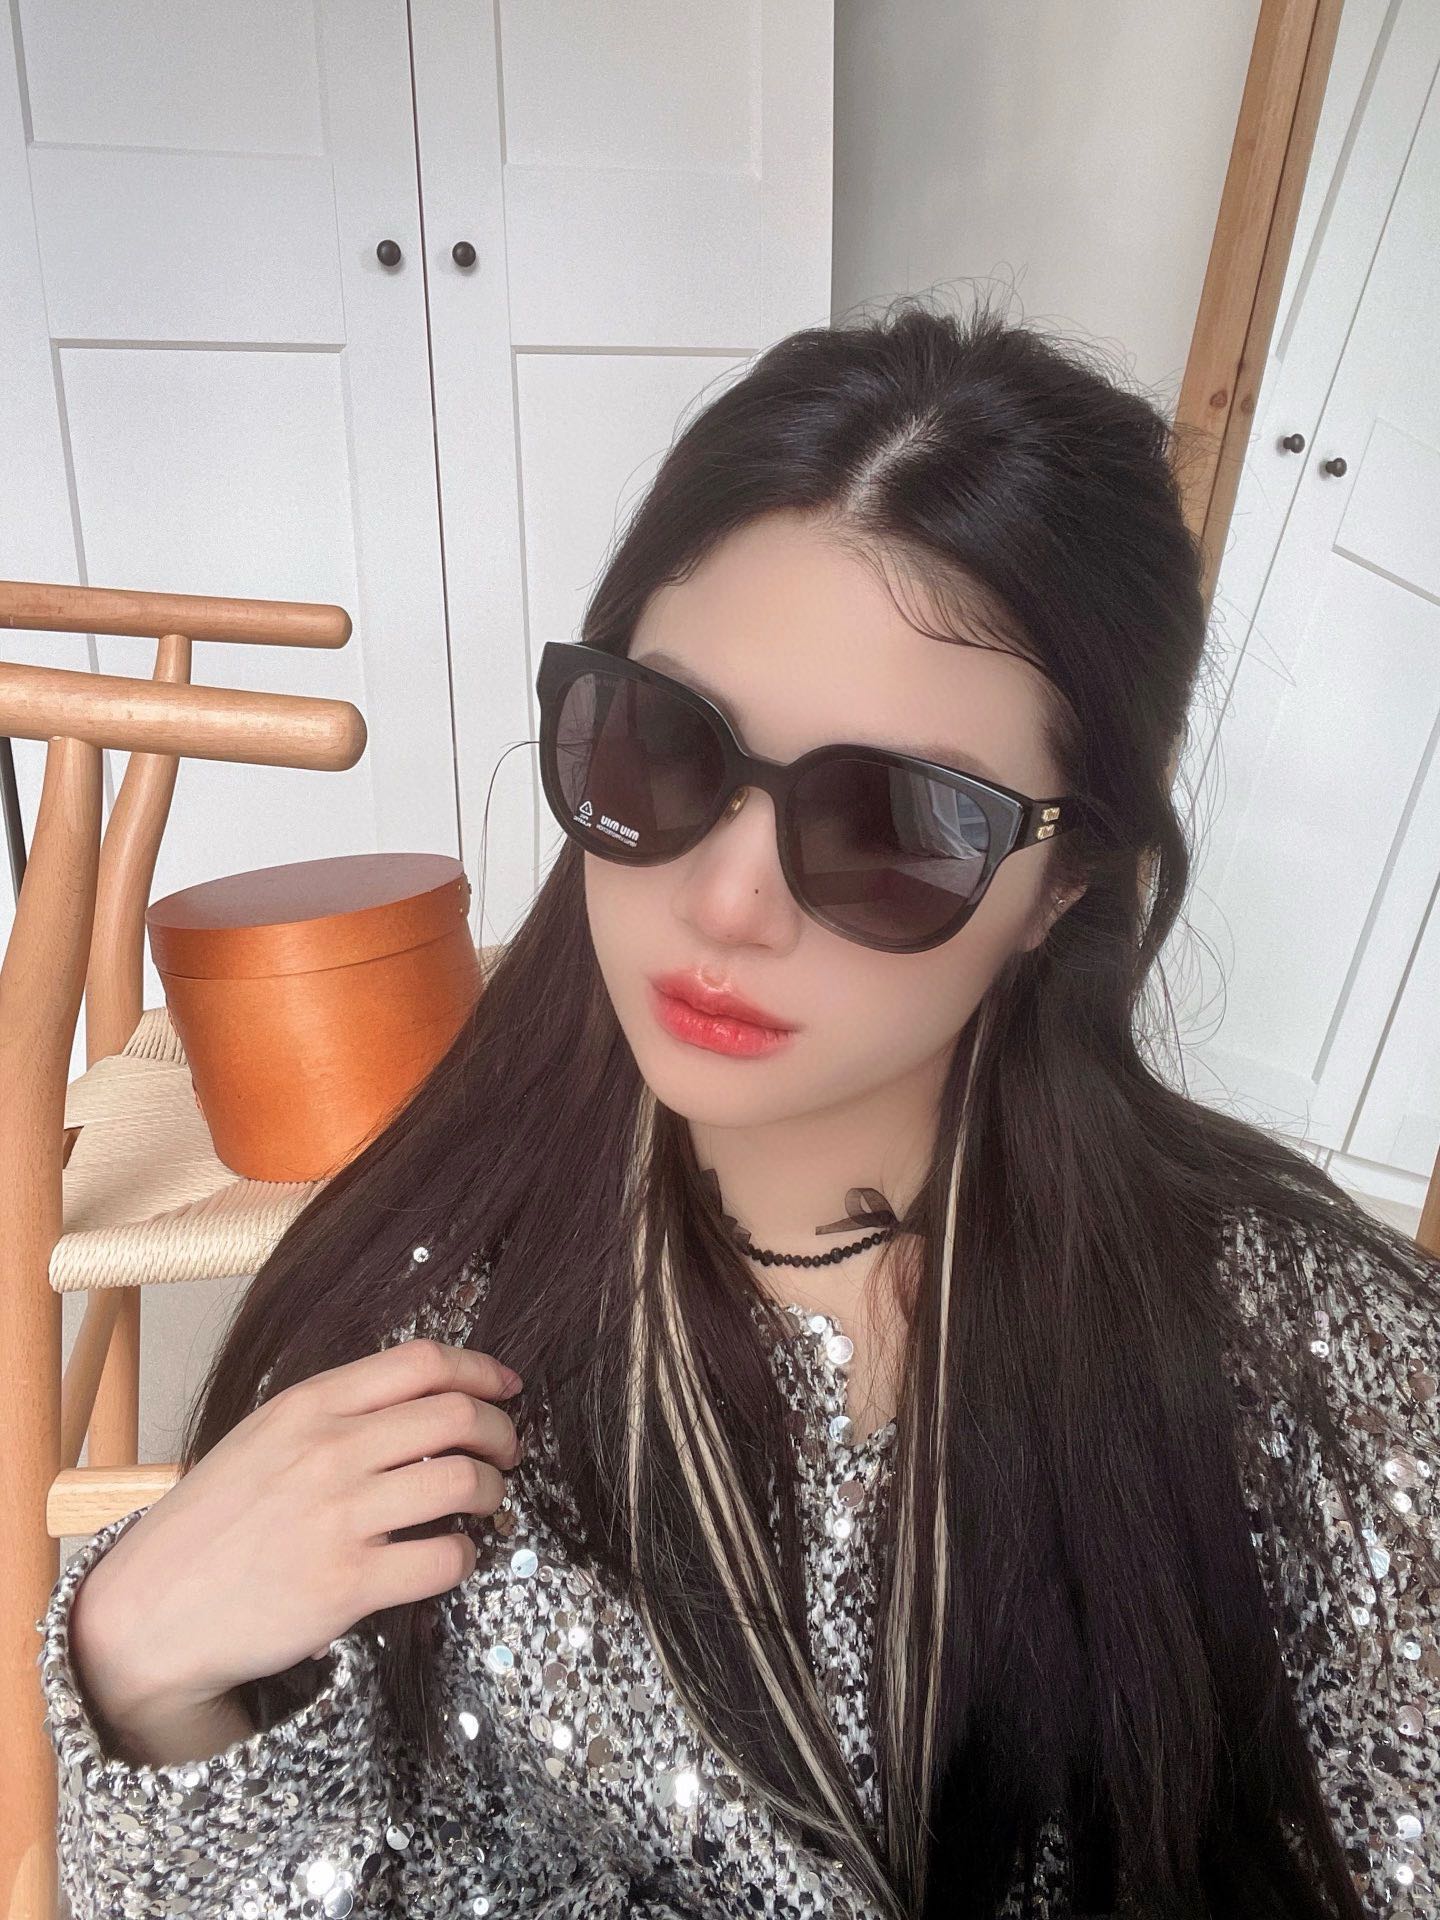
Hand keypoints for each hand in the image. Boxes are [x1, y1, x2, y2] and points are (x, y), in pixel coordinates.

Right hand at [69, 1339, 524, 1727]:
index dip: (481, 1371)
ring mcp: (339, 1516)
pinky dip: (464, 1556)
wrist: (150, 1611)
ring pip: (463, 1482)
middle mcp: (329, 1450)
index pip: (423, 1361)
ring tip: (485, 1504)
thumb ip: (332, 1412)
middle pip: (457, 1417)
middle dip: (501, 1433)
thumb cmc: (209, 1523)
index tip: (505, 1389)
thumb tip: (420, 1398)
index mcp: (309, 1405)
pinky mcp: (348, 1583)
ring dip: (492, 1493)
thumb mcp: (261, 1438)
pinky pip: (444, 1558)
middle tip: (506, 1453)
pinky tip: (451, 1555)